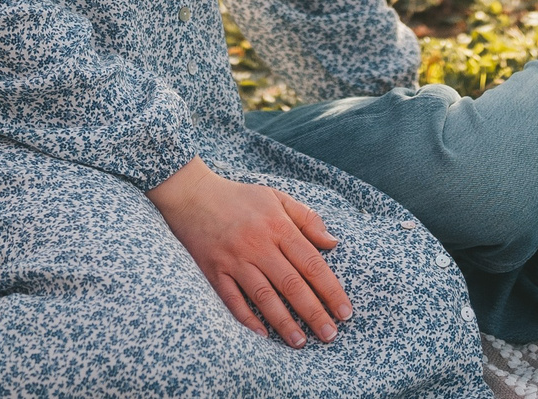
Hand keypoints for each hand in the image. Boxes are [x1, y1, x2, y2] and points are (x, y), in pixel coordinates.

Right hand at [149, 158, 350, 345]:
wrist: (192, 195)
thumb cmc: (240, 198)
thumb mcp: (277, 197)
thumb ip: (307, 218)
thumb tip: (333, 242)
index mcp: (277, 226)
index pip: (311, 263)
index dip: (330, 289)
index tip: (345, 311)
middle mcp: (258, 244)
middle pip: (291, 284)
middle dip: (313, 312)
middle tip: (330, 336)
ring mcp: (234, 260)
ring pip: (263, 296)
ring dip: (284, 322)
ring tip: (300, 342)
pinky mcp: (214, 271)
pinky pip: (232, 300)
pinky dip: (247, 318)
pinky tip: (262, 335)